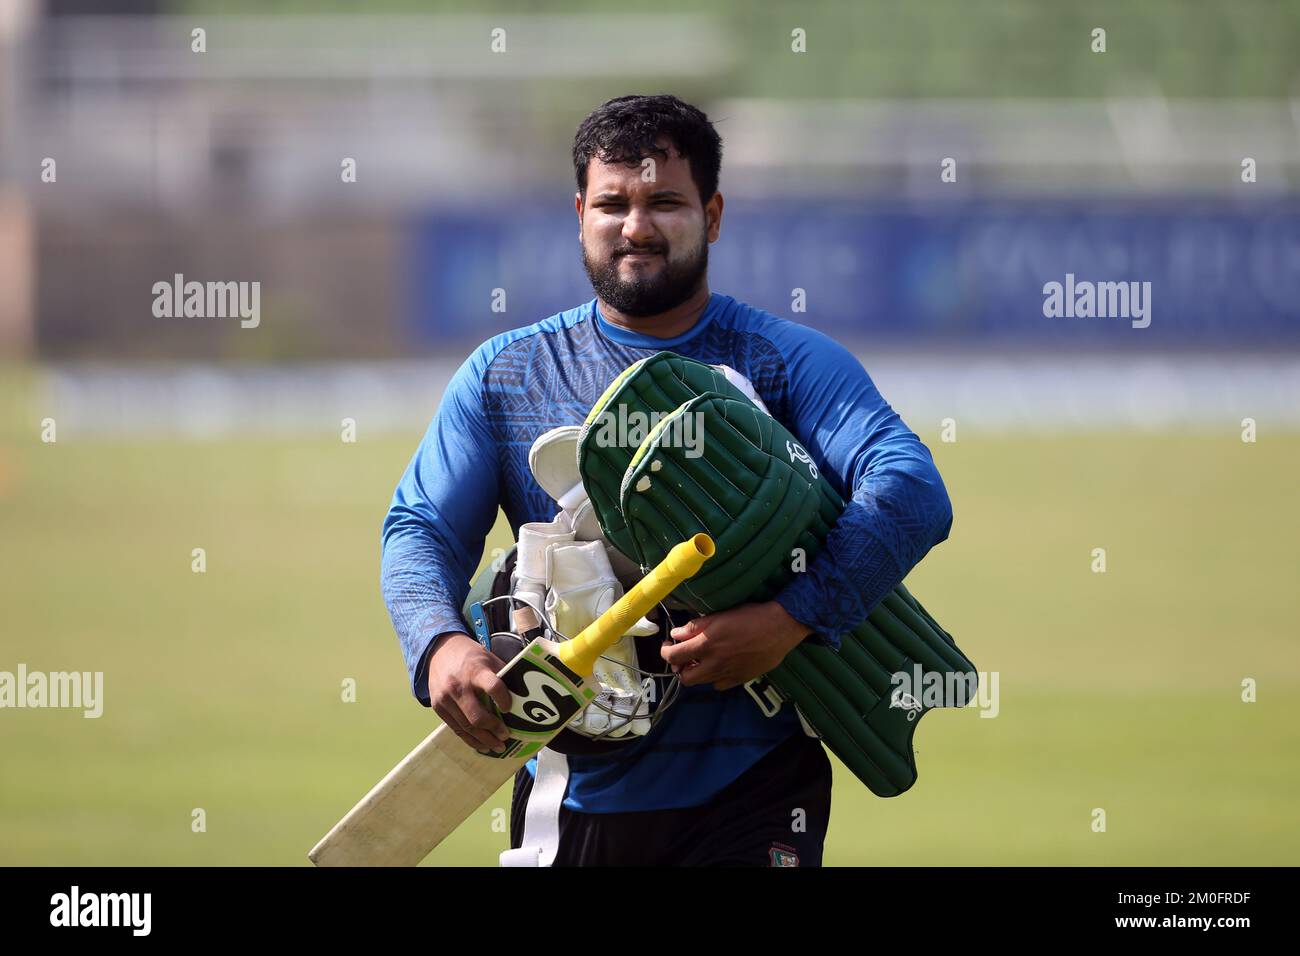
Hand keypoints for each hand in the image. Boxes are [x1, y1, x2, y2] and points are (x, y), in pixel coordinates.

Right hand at [426, 632, 511, 753]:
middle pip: (477, 716)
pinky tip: (481, 745)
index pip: (493, 686)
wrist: (439, 651)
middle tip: (506, 736)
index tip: (509, 708)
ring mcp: (446, 698)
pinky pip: (456, 729)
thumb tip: (522, 697)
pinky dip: (470, 739)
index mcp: (476, 670)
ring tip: (498, 747)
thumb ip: (502, 676)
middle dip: (494, 729)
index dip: (503, 700)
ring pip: (466, 727)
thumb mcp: (489, 658)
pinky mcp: (438, 708)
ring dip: (483, 740)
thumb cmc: (471, 657)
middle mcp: (459, 686)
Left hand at [660, 601, 814, 691]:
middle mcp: (715, 664)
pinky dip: (714, 677)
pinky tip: (719, 666)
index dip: (665, 652)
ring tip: (702, 659)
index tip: (668, 645)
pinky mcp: (741, 679)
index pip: (674, 656)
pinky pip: (719, 685)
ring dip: (697, 672)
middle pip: (685, 678)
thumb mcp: (720, 616)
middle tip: (684, 655)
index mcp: (706, 645)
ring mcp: (728, 674)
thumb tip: (676, 634)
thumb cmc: (751, 616)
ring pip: (702, 682)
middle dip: (680, 667)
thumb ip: (695, 627)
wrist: (781, 627)